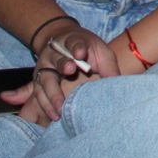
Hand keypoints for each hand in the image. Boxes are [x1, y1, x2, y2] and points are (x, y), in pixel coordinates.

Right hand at [4, 20, 119, 122]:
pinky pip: (38, 94)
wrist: (64, 46)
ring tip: (60, 108)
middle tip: (70, 70)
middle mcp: (55, 53)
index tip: (80, 53)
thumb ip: (108, 66)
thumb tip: (119, 85)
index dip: (77, 47)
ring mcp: (44, 67)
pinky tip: (53, 116)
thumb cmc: (87, 51)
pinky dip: (44, 105)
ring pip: (45, 80)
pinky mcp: (38, 82)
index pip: (74, 42)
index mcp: (72, 41)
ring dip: (52, 93)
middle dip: (63, 64)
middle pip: (58, 59)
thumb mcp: (100, 52)